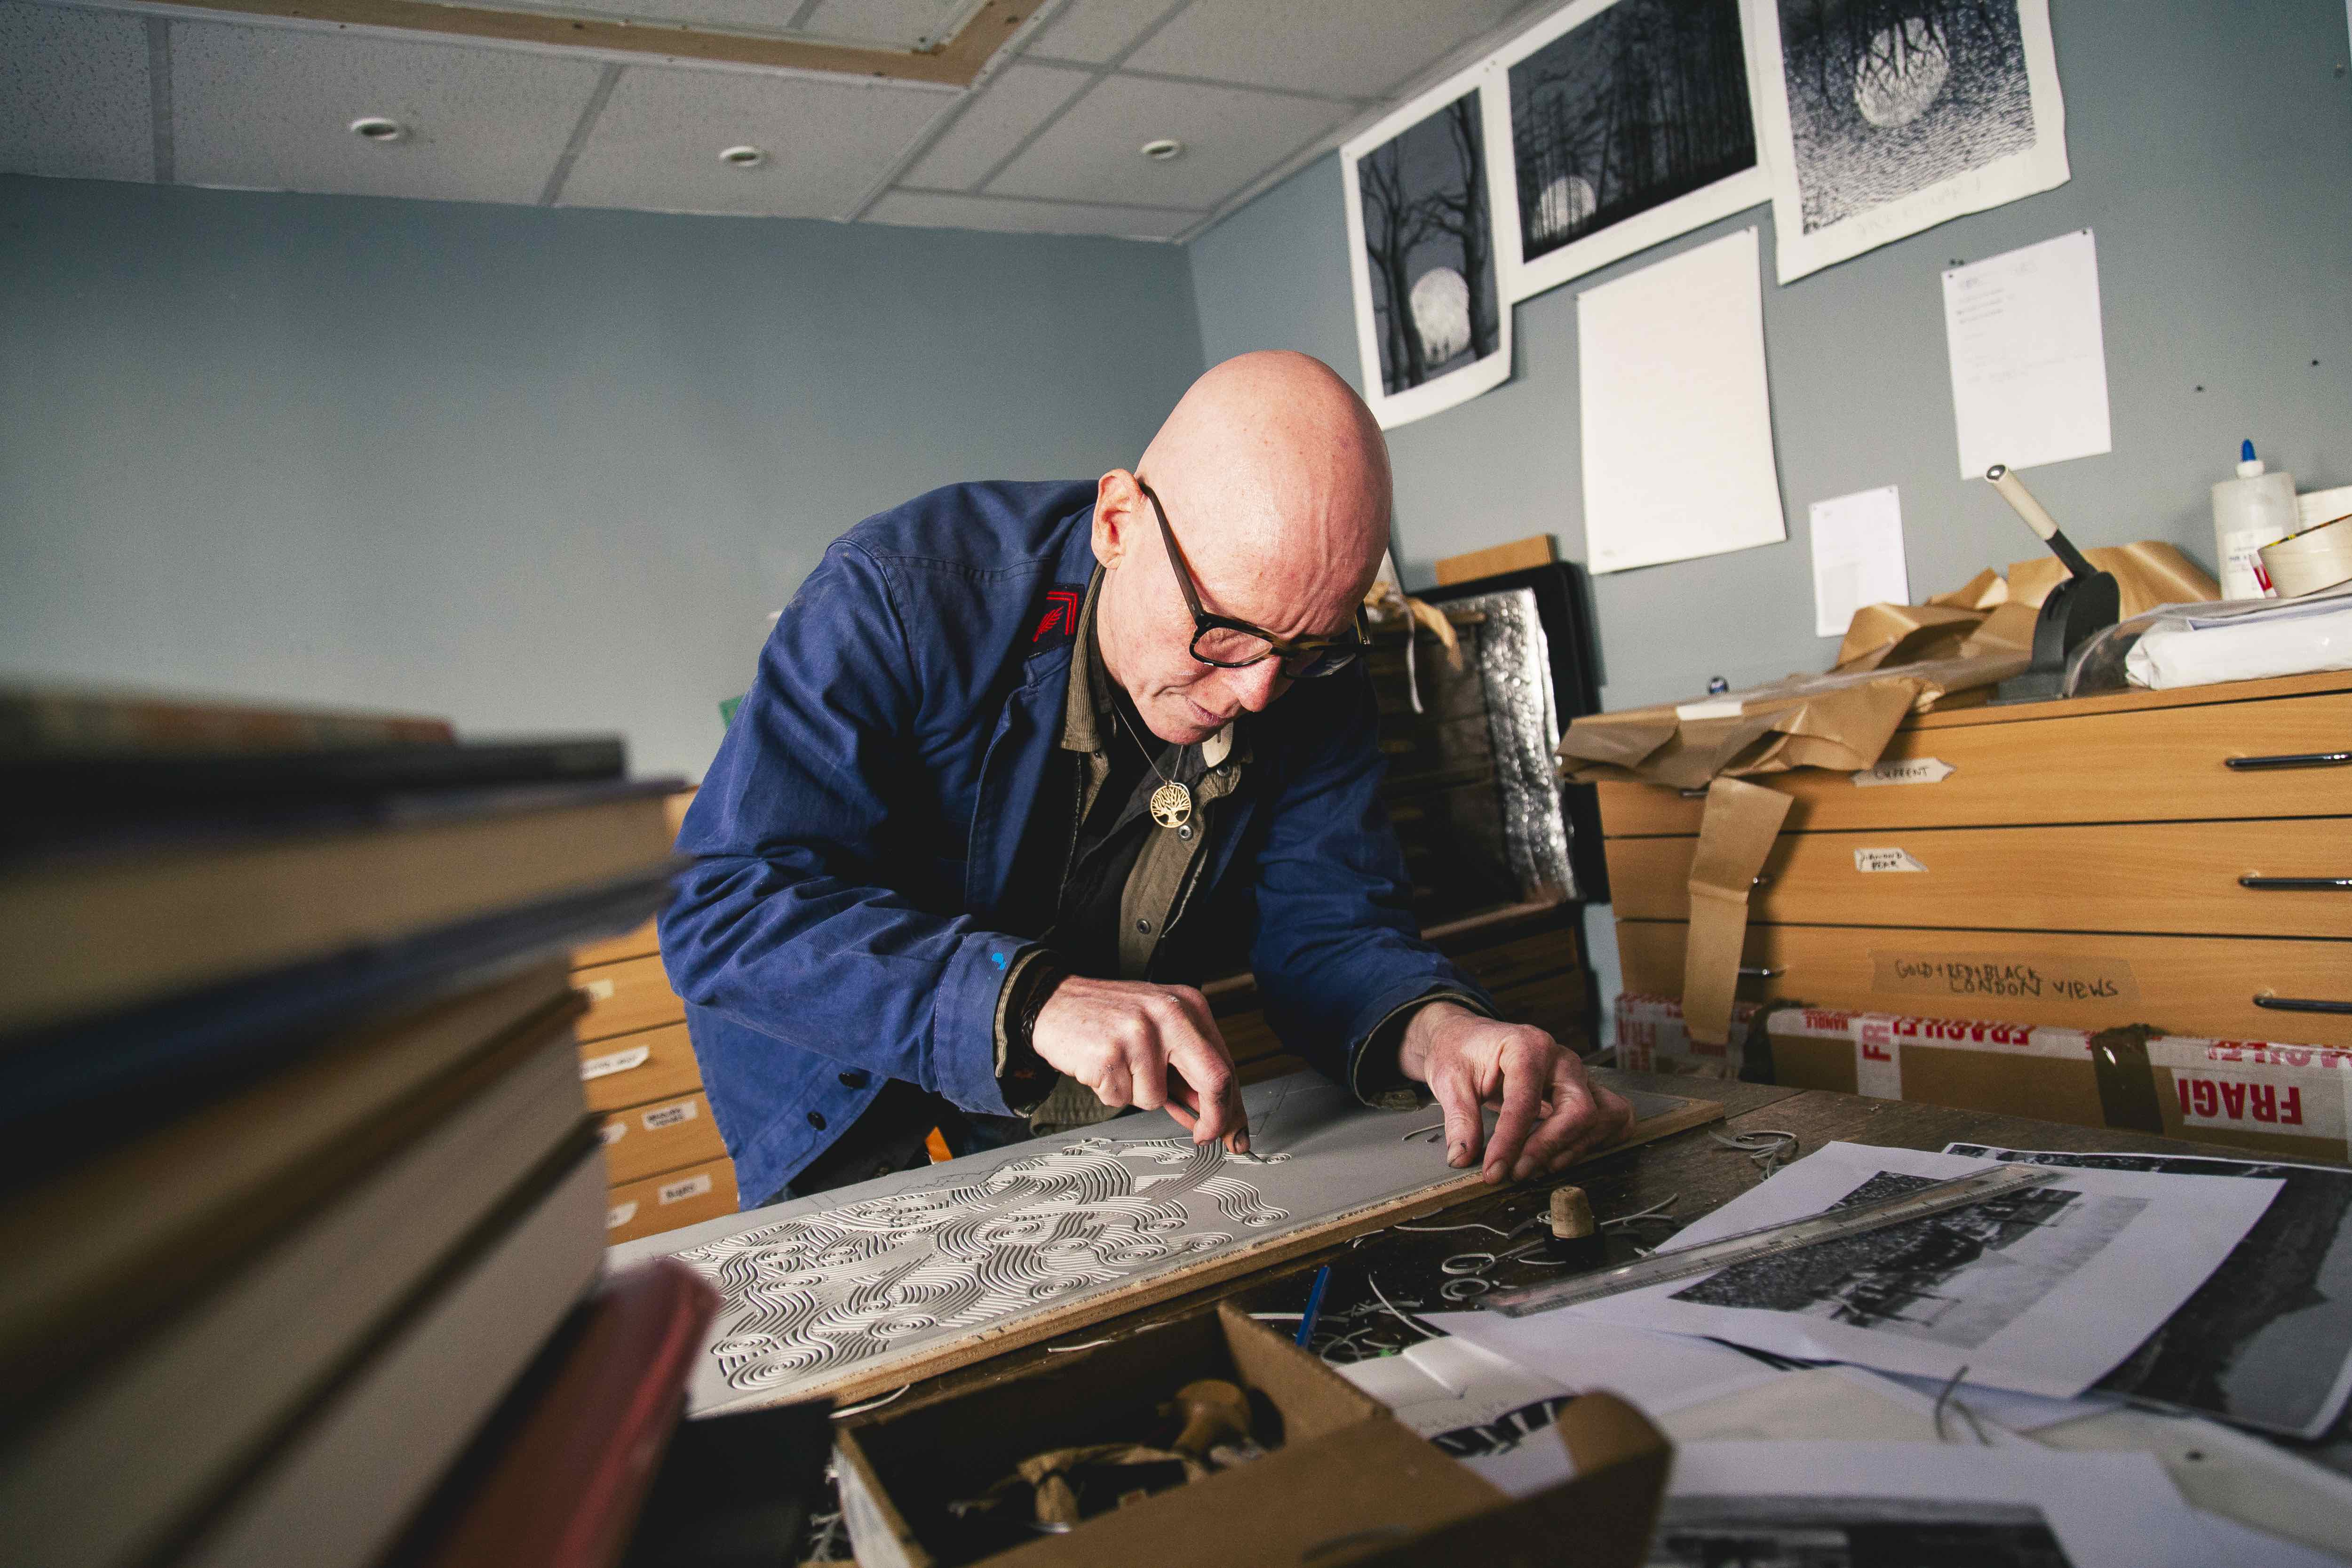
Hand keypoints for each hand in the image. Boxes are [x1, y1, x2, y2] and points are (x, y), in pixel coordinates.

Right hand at [1029, 976, 1250, 1152]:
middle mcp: (1169, 1014)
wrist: (1054, 1002)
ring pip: (1156, 1098)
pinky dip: (1110, 1091)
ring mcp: (1139, 1033)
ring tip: (1119, 1065)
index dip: (1232, 1107)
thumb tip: (1216, 1113)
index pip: (1225, 1064)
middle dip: (1214, 1119)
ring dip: (1135, 1093)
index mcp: (1188, 1006)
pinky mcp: (1109, 1053)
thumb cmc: (1108, 1018)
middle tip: (1204, 1136)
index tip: (1234, 1132)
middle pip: (1213, 1079)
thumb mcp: (1158, 1033)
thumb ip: (1187, 1071)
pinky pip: (1121, 1098)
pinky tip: (1102, 1065)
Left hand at [1397, 1003, 1632, 1183]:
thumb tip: (1463, 1157)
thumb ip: (1459, 1119)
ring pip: (1603, 1117)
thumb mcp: (1449, 1081)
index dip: (1511, 1142)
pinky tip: (1563, 1155)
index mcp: (1526, 1046)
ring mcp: (1577, 1075)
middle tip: (1517, 1173)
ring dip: (1574, 1149)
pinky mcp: (1584, 1090)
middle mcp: (1561, 1059)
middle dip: (1549, 1148)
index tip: (1494, 1170)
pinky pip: (1612, 1118)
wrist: (1468, 1038)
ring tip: (1536, 1167)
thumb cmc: (1461, 1052)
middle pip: (1579, 1110)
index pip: (1527, 1101)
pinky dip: (1596, 1141)